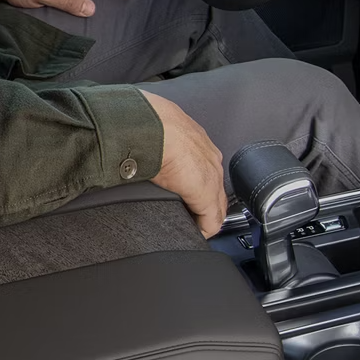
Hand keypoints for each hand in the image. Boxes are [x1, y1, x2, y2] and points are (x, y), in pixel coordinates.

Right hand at [142, 91, 227, 237]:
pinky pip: (211, 221)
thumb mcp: (156, 135)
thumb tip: (142, 153)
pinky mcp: (206, 195)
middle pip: (216, 191)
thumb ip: (158, 146)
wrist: (148, 127)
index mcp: (197, 142)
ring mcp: (211, 176)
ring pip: (217, 206)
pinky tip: (193, 233)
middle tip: (191, 219)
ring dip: (204, 217)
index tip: (187, 199)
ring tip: (191, 226)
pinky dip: (202, 230)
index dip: (197, 188)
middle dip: (205, 206)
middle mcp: (210, 158)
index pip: (205, 171)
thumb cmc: (146, 126)